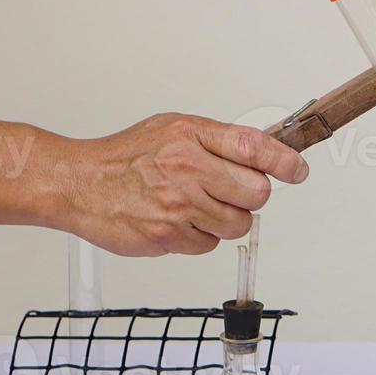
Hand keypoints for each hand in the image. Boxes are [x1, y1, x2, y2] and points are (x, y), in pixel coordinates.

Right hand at [61, 113, 308, 255]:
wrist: (78, 183)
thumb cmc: (126, 156)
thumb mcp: (173, 130)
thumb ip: (218, 141)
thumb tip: (266, 156)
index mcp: (191, 136)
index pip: (254, 148)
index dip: (284, 162)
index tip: (297, 171)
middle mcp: (186, 168)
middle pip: (256, 193)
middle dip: (250, 196)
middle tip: (228, 191)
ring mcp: (178, 205)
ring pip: (237, 224)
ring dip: (226, 220)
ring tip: (197, 205)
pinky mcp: (168, 236)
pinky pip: (209, 245)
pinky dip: (199, 236)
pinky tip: (177, 220)